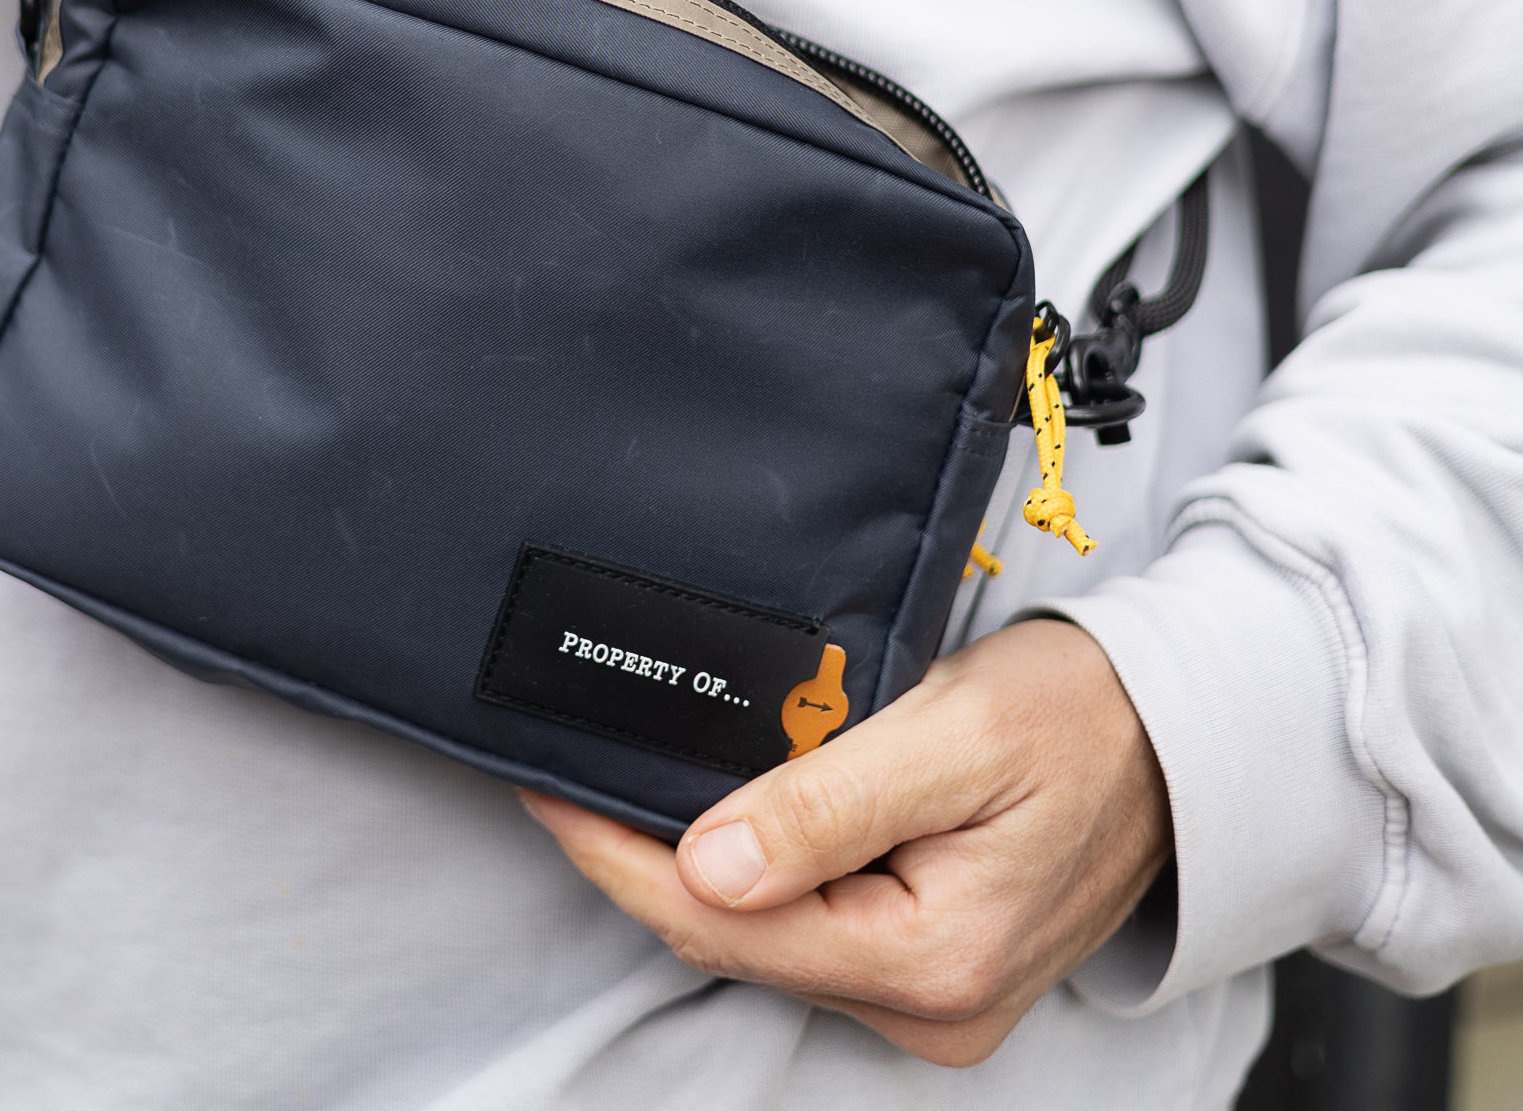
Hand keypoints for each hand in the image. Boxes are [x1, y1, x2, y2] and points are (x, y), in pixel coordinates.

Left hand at [523, 619, 1171, 1067]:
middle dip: (637, 859)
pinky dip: (744, 874)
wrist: (1177, 740)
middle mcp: (928, 1004)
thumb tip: (706, 865)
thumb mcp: (951, 737)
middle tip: (561, 773)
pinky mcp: (927, 967)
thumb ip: (827, 806)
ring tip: (614, 785)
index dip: (618, 855)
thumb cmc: (1079, 720)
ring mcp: (929, 996)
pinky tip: (705, 821)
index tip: (546, 788)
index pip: (723, 919)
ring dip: (686, 865)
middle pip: (731, 936)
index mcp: (932, 960)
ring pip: (760, 937)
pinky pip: (803, 929)